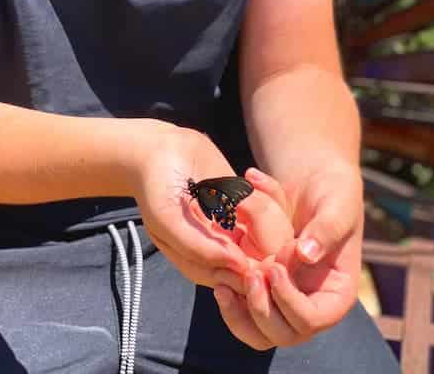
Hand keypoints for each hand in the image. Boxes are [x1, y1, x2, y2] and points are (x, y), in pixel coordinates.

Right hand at [130, 126, 292, 293]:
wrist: (157, 149)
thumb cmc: (155, 187)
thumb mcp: (167, 220)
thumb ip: (199, 248)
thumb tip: (241, 268)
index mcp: (204, 266)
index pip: (246, 284)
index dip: (257, 268)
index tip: (244, 233)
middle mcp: (226, 252)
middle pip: (269, 258)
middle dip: (263, 224)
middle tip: (240, 198)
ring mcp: (241, 226)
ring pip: (277, 232)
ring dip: (264, 204)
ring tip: (242, 180)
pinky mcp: (250, 202)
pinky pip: (277, 206)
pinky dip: (271, 189)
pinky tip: (249, 174)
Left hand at [214, 164, 363, 349]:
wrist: (312, 184)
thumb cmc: (332, 194)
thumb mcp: (337, 206)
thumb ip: (326, 229)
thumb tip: (305, 254)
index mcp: (336, 293)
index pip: (314, 319)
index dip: (291, 302)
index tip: (274, 268)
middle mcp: (311, 304)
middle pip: (285, 334)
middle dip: (263, 310)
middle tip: (250, 275)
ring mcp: (286, 301)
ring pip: (261, 333)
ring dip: (241, 316)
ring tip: (224, 286)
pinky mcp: (265, 290)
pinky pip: (245, 314)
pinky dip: (231, 305)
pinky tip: (218, 281)